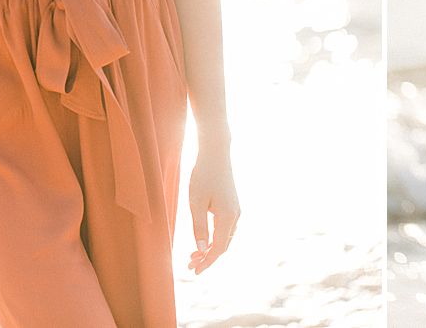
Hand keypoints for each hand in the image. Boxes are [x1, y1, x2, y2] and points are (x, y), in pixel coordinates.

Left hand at [187, 140, 239, 273]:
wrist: (216, 153)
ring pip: (225, 238)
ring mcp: (236, 209)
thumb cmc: (203, 176)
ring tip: (194, 254)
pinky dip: (215, 238)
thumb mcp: (196, 203)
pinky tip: (203, 239)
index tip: (194, 271)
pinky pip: (225, 228)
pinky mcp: (232, 204)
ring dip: (211, 248)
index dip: (206, 262)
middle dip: (207, 257)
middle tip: (189, 265)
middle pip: (223, 245)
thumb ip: (198, 227)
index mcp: (227, 217)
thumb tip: (201, 249)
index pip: (218, 248)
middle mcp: (235, 215)